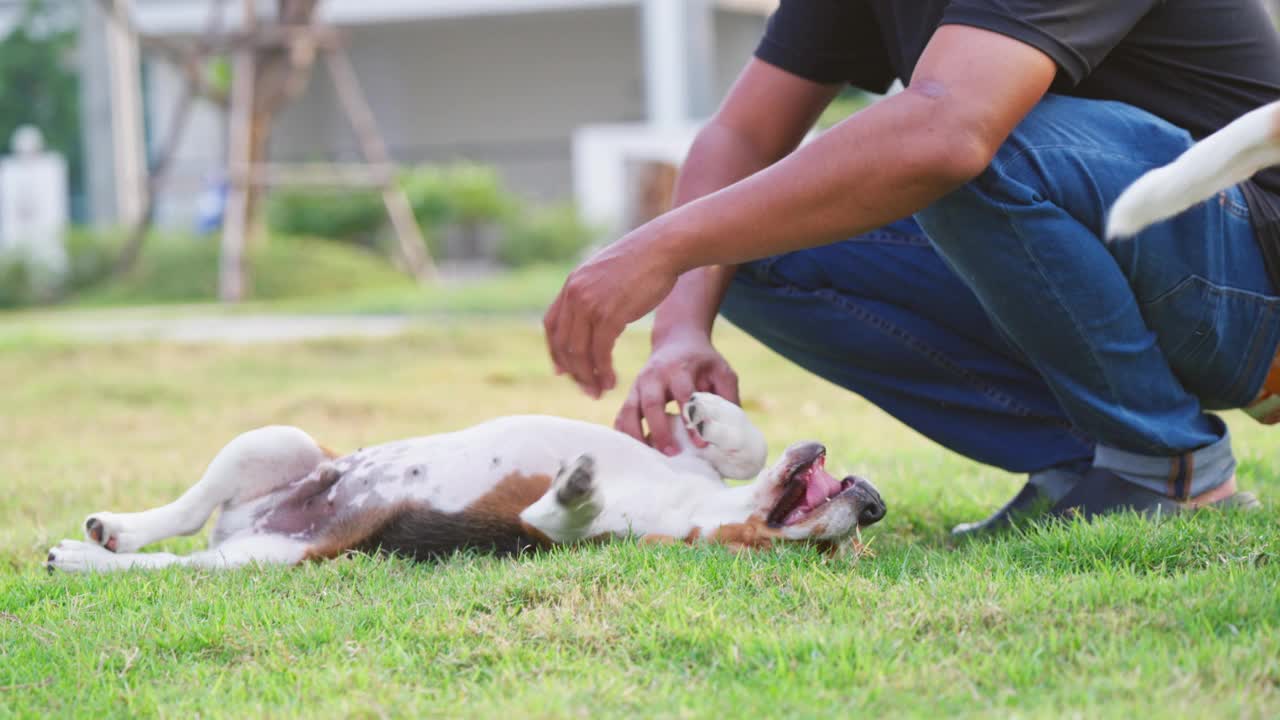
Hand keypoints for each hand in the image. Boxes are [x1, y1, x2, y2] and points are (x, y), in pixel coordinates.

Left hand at [544, 229, 680, 397]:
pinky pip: (599, 352)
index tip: (564, 371)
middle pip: (563, 344)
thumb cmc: (644, 261)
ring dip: (588, 377)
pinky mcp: (609, 314)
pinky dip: (603, 371)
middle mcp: (574, 294)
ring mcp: (589, 304)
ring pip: (579, 352)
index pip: (551, 326)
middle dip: (574, 372)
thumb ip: (593, 292)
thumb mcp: (606, 274)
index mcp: (572, 284)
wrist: (664, 247)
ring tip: (601, 390)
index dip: (556, 352)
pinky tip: (612, 381)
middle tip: (587, 389)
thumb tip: (590, 310)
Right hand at [615, 330, 739, 454]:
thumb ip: (728, 397)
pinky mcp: (631, 394)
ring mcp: (639, 384)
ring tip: (650, 457)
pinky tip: (634, 451)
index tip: (700, 444)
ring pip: (630, 411)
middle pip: (651, 403)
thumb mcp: (721, 371)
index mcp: (680, 368)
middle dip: (660, 430)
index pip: (684, 395)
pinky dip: (625, 434)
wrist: (676, 340)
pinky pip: (622, 416)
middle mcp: (655, 375)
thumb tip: (732, 431)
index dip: (691, 420)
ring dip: (637, 435)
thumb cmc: (702, 362)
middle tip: (672, 453)